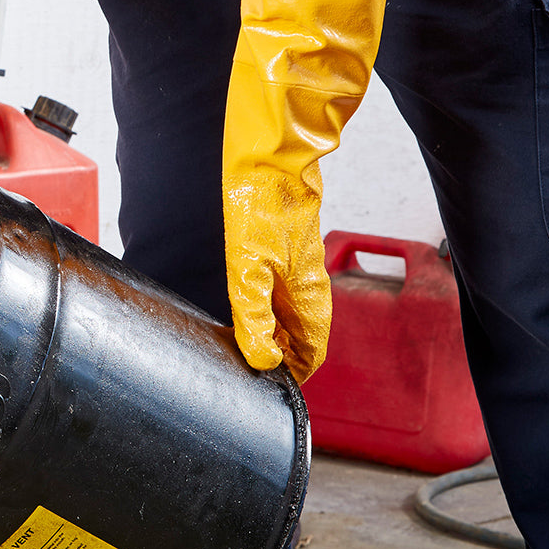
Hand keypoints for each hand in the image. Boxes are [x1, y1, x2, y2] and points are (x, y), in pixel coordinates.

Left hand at [223, 161, 331, 382]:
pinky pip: (282, 296)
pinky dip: (265, 311)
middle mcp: (310, 291)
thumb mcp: (247, 269)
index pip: (310, 356)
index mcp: (309, 301)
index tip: (263, 386)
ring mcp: (300, 274)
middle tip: (243, 366)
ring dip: (269, 336)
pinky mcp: (287, 258)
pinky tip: (243, 307)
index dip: (290, 375)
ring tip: (238, 342)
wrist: (272, 162)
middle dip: (277, 359)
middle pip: (299, 341)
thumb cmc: (260, 210)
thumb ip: (254, 317)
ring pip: (290, 319)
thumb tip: (264, 362)